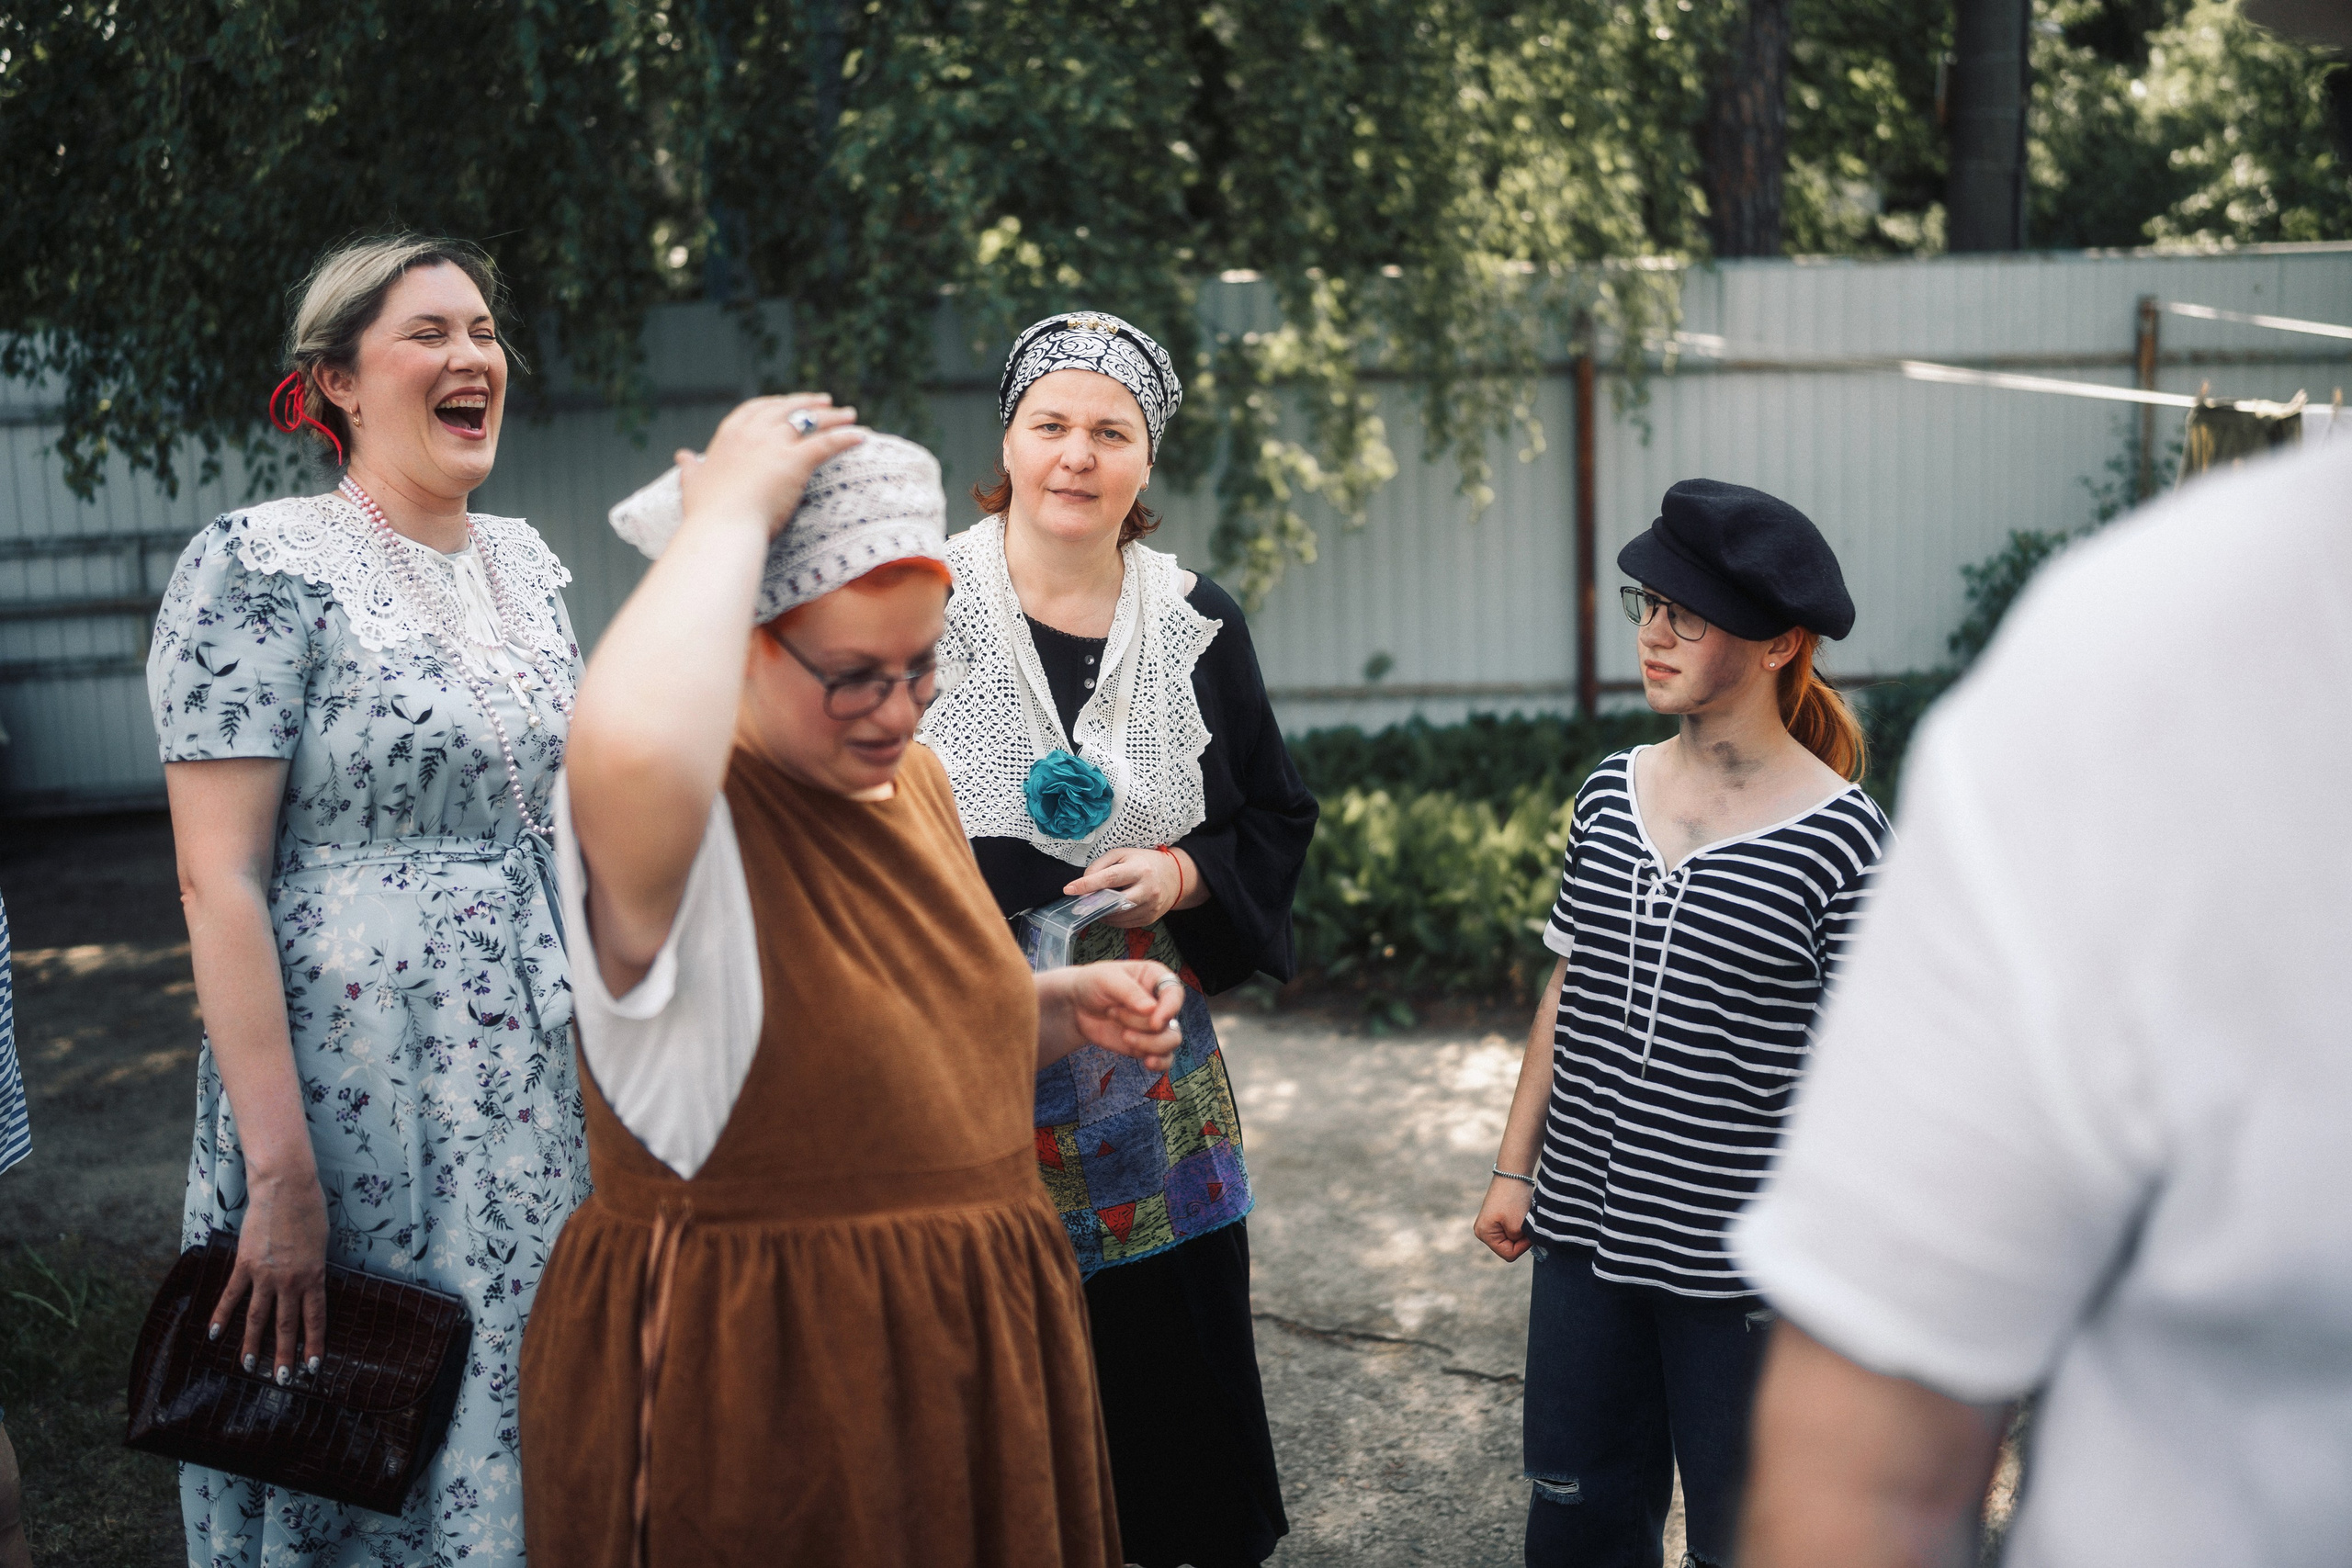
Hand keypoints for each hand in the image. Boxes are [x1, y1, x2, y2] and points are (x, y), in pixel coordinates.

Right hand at [211, 1168, 329, 1383]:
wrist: (286, 1186)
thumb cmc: (309, 1210)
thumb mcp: (321, 1244)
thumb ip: (313, 1268)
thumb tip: (306, 1288)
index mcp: (314, 1276)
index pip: (315, 1319)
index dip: (313, 1345)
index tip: (313, 1367)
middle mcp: (290, 1281)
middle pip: (286, 1325)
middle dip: (284, 1355)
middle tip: (282, 1381)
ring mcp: (265, 1274)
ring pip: (258, 1318)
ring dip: (253, 1345)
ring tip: (249, 1367)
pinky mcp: (244, 1264)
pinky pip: (231, 1296)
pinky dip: (222, 1316)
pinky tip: (215, 1335)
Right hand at [678, 394, 864, 539]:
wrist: (721, 528)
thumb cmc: (707, 513)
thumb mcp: (693, 484)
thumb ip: (690, 468)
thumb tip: (681, 456)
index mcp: (729, 436)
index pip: (755, 409)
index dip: (775, 404)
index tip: (787, 402)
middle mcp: (753, 433)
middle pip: (787, 409)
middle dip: (807, 403)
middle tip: (826, 402)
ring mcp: (774, 444)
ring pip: (810, 422)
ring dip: (833, 417)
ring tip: (849, 415)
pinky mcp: (795, 461)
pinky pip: (827, 444)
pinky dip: (846, 438)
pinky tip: (862, 437)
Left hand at [1063, 960, 1184, 1072]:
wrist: (1077, 1006)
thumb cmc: (1094, 984)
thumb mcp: (1106, 979)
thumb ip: (1129, 992)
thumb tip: (1151, 1009)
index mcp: (1156, 978)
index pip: (1175, 993)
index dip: (1169, 1009)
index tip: (1154, 1023)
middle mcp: (1160, 1002)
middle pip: (1170, 1021)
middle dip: (1141, 1024)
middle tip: (1113, 1013)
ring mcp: (1155, 1025)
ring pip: (1171, 1041)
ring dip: (1148, 1043)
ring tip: (1124, 1035)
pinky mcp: (1147, 1044)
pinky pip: (1165, 1058)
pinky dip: (1160, 1063)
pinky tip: (1147, 1062)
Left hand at [1064, 846, 1194, 928]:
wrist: (1174, 877)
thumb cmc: (1144, 862)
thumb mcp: (1122, 854)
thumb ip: (1100, 865)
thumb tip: (1084, 882)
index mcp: (1140, 869)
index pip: (1109, 878)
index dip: (1087, 885)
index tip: (1069, 889)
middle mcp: (1147, 889)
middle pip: (1114, 902)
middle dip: (1093, 904)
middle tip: (1079, 904)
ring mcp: (1150, 906)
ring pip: (1117, 916)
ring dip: (1101, 912)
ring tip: (1096, 904)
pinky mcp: (1150, 918)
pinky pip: (1124, 923)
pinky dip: (1112, 919)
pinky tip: (1109, 910)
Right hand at [1473, 1173, 1536, 1261]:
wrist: (1513, 1172)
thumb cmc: (1513, 1198)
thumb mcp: (1517, 1226)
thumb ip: (1518, 1242)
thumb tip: (1521, 1243)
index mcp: (1484, 1234)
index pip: (1509, 1254)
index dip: (1523, 1246)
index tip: (1528, 1230)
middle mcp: (1483, 1231)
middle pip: (1509, 1248)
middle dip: (1521, 1239)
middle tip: (1525, 1222)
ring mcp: (1490, 1224)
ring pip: (1512, 1239)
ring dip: (1521, 1231)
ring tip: (1522, 1216)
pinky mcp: (1497, 1217)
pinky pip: (1512, 1230)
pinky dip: (1519, 1224)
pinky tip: (1520, 1213)